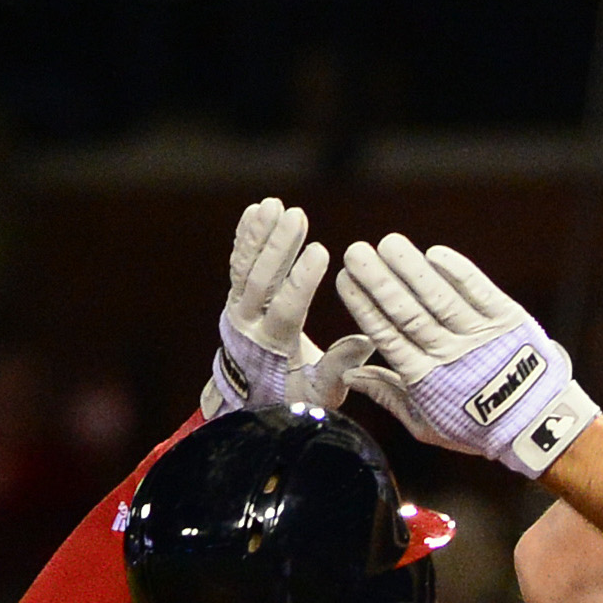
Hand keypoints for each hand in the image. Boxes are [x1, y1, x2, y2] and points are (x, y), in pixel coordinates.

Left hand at [207, 198, 331, 414]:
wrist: (250, 398)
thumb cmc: (293, 397)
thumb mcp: (319, 395)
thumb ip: (339, 369)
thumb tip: (367, 341)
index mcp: (273, 346)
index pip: (287, 308)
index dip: (302, 279)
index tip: (320, 250)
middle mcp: (249, 323)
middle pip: (260, 280)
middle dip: (278, 247)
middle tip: (295, 216)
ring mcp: (238, 307)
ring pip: (245, 266)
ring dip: (260, 234)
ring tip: (274, 204)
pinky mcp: (235, 296)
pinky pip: (237, 262)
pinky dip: (246, 236)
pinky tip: (255, 210)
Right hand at [334, 234, 600, 476]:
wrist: (538, 426)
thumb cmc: (476, 426)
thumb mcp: (427, 424)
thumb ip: (388, 396)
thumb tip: (348, 375)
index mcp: (426, 378)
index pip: (387, 336)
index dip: (364, 306)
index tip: (345, 279)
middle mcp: (451, 353)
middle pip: (407, 312)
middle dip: (379, 280)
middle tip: (356, 251)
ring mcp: (480, 335)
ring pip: (439, 297)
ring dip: (412, 268)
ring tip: (389, 243)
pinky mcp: (509, 320)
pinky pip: (479, 290)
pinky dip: (457, 271)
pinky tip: (434, 253)